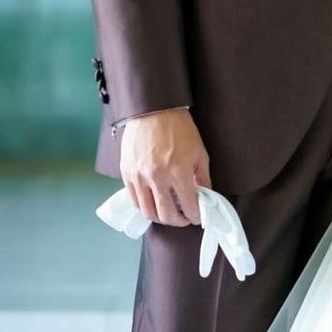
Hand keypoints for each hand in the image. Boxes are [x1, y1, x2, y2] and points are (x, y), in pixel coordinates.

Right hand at [119, 108, 210, 227]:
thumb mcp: (199, 152)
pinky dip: (145, 206)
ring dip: (160, 217)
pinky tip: (153, 202)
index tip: (197, 217)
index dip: (195, 216)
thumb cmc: (179, 129)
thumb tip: (205, 197)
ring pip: (148, 212)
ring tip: (168, 212)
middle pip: (166, 215)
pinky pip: (134, 200)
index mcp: (179, 171)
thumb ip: (203, 177)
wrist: (154, 110)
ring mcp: (140, 176)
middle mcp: (157, 177)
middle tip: (183, 218)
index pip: (189, 206)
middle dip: (178, 221)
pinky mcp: (127, 173)